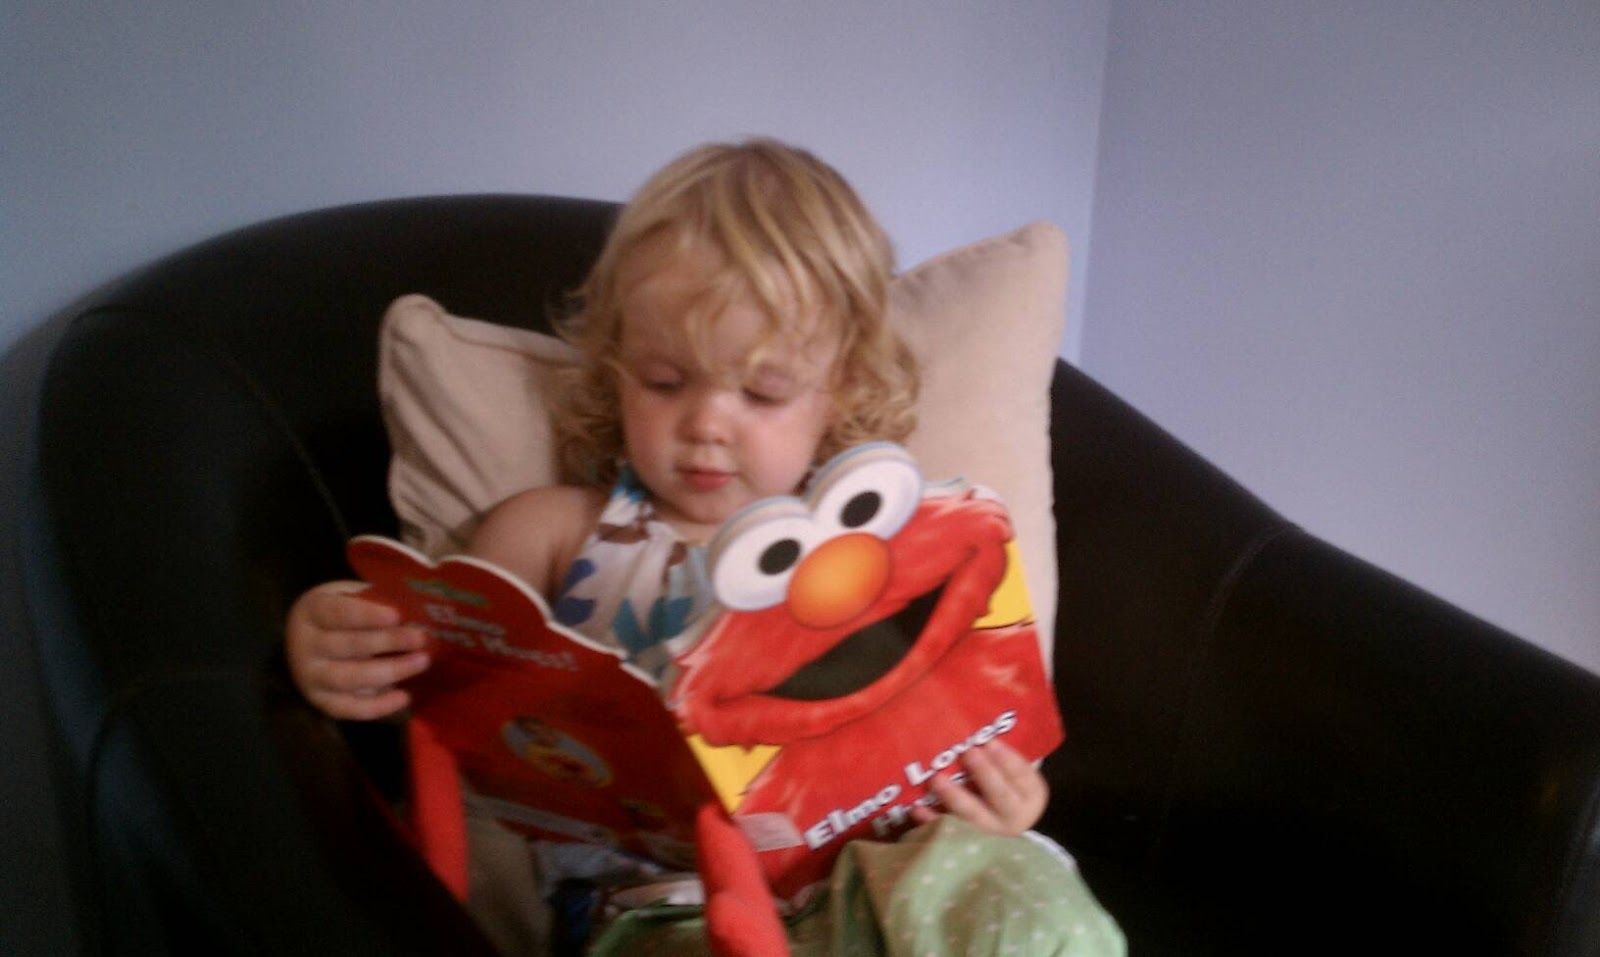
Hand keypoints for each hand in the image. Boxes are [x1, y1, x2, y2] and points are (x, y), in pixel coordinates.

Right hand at [285, 581, 430, 719]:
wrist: (310, 638)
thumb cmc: (343, 612)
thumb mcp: (352, 597)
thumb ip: (377, 602)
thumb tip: (417, 615)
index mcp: (313, 610)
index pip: (338, 612)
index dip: (367, 615)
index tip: (397, 615)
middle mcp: (305, 645)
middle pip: (347, 645)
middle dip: (387, 642)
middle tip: (421, 638)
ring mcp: (310, 677)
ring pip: (349, 679)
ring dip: (389, 671)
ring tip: (422, 662)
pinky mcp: (321, 701)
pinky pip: (349, 709)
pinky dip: (378, 706)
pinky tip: (405, 697)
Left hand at [910, 739, 1048, 835]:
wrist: (1002, 826)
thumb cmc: (1003, 786)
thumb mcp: (1012, 774)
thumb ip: (998, 756)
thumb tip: (973, 724)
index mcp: (1030, 796)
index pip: (1022, 776)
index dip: (1006, 759)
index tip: (989, 741)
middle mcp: (1014, 817)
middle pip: (1000, 796)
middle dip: (984, 774)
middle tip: (967, 752)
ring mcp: (990, 834)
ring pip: (973, 816)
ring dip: (954, 797)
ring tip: (936, 779)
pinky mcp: (966, 844)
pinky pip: (947, 832)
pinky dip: (931, 820)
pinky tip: (917, 808)